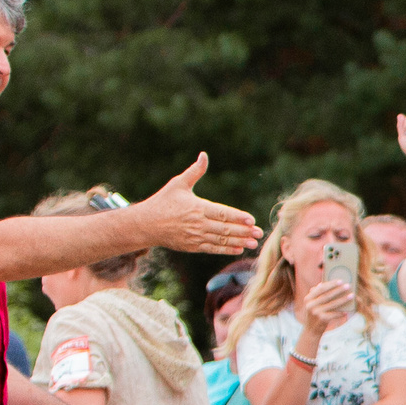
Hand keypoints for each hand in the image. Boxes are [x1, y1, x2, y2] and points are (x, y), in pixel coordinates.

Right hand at [140, 154, 261, 255]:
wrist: (146, 224)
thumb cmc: (163, 201)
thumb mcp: (178, 184)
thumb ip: (195, 171)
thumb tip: (204, 154)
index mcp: (197, 207)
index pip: (221, 213)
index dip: (237, 217)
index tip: (251, 219)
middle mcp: (198, 223)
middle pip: (225, 229)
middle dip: (244, 231)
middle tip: (260, 233)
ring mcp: (195, 236)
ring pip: (221, 240)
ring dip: (238, 242)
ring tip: (253, 242)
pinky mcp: (192, 246)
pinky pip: (212, 249)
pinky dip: (225, 249)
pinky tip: (238, 248)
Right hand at [300, 276, 353, 332]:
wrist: (310, 331)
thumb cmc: (314, 315)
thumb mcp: (312, 304)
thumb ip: (315, 295)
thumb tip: (321, 283)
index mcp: (308, 299)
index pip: (320, 289)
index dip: (331, 284)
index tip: (340, 280)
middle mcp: (311, 305)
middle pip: (327, 295)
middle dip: (339, 290)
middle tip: (348, 286)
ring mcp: (316, 312)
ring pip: (333, 304)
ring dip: (343, 299)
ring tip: (351, 295)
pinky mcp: (322, 319)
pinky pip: (334, 314)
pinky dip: (341, 312)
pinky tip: (347, 310)